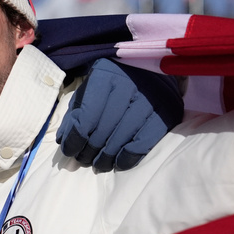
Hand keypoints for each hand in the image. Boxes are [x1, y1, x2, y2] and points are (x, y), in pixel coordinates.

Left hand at [56, 58, 184, 171]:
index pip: (87, 115)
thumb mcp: (88, 92)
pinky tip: (118, 162)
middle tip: (83, 160)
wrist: (148, 70)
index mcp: (106, 75)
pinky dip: (128, 157)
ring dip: (107, 157)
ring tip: (98, 164)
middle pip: (104, 128)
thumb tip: (65, 144)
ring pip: (123, 137)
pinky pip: (145, 142)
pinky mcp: (168, 112)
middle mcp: (130, 85)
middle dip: (90, 150)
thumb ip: (75, 116)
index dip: (76, 138)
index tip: (70, 151)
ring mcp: (152, 99)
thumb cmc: (112, 84)